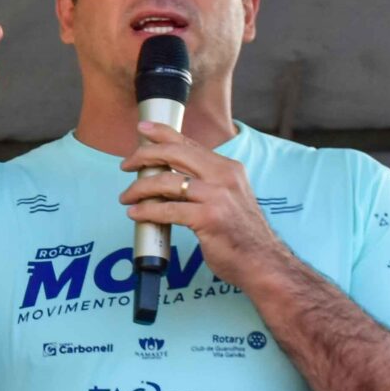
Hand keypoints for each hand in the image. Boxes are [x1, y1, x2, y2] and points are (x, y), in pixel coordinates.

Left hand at [118, 122, 285, 288]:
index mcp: (228, 168)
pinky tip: (136, 213)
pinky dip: (147, 211)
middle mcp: (224, 176)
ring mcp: (218, 196)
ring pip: (166, 181)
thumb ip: (204, 182)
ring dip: (139, 188)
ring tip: (127, 196)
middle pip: (174, 153)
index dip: (162, 133)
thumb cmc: (239, 233)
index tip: (142, 129)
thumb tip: (168, 174)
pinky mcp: (209, 217)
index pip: (190, 143)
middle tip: (127, 165)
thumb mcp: (228, 197)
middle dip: (144, 156)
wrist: (262, 261)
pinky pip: (167, 210)